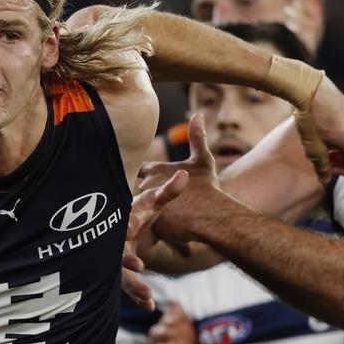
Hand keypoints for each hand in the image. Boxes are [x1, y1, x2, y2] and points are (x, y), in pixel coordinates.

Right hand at [122, 169, 187, 310]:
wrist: (128, 224)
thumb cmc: (140, 211)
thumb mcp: (153, 202)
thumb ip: (168, 191)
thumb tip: (184, 174)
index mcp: (124, 222)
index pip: (123, 225)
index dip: (125, 229)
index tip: (129, 233)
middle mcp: (117, 242)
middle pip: (117, 253)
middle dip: (126, 261)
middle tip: (137, 267)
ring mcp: (119, 260)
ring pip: (121, 275)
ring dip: (132, 285)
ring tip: (147, 295)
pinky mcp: (123, 273)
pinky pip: (128, 286)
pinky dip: (138, 296)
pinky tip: (151, 306)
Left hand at [139, 113, 222, 243]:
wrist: (214, 216)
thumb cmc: (208, 188)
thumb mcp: (203, 160)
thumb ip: (197, 137)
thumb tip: (198, 114)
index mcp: (157, 170)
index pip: (138, 169)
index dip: (136, 172)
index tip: (133, 173)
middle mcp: (148, 184)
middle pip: (133, 190)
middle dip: (135, 194)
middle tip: (130, 199)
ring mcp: (147, 202)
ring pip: (135, 207)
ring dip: (136, 210)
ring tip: (137, 217)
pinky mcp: (149, 221)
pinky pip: (140, 224)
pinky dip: (142, 225)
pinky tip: (147, 230)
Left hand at [310, 75, 343, 175]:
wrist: (310, 90)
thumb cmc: (311, 121)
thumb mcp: (314, 148)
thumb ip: (321, 166)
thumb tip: (325, 180)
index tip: (331, 167)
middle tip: (326, 158)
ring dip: (343, 147)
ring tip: (323, 144)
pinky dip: (342, 134)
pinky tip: (324, 129)